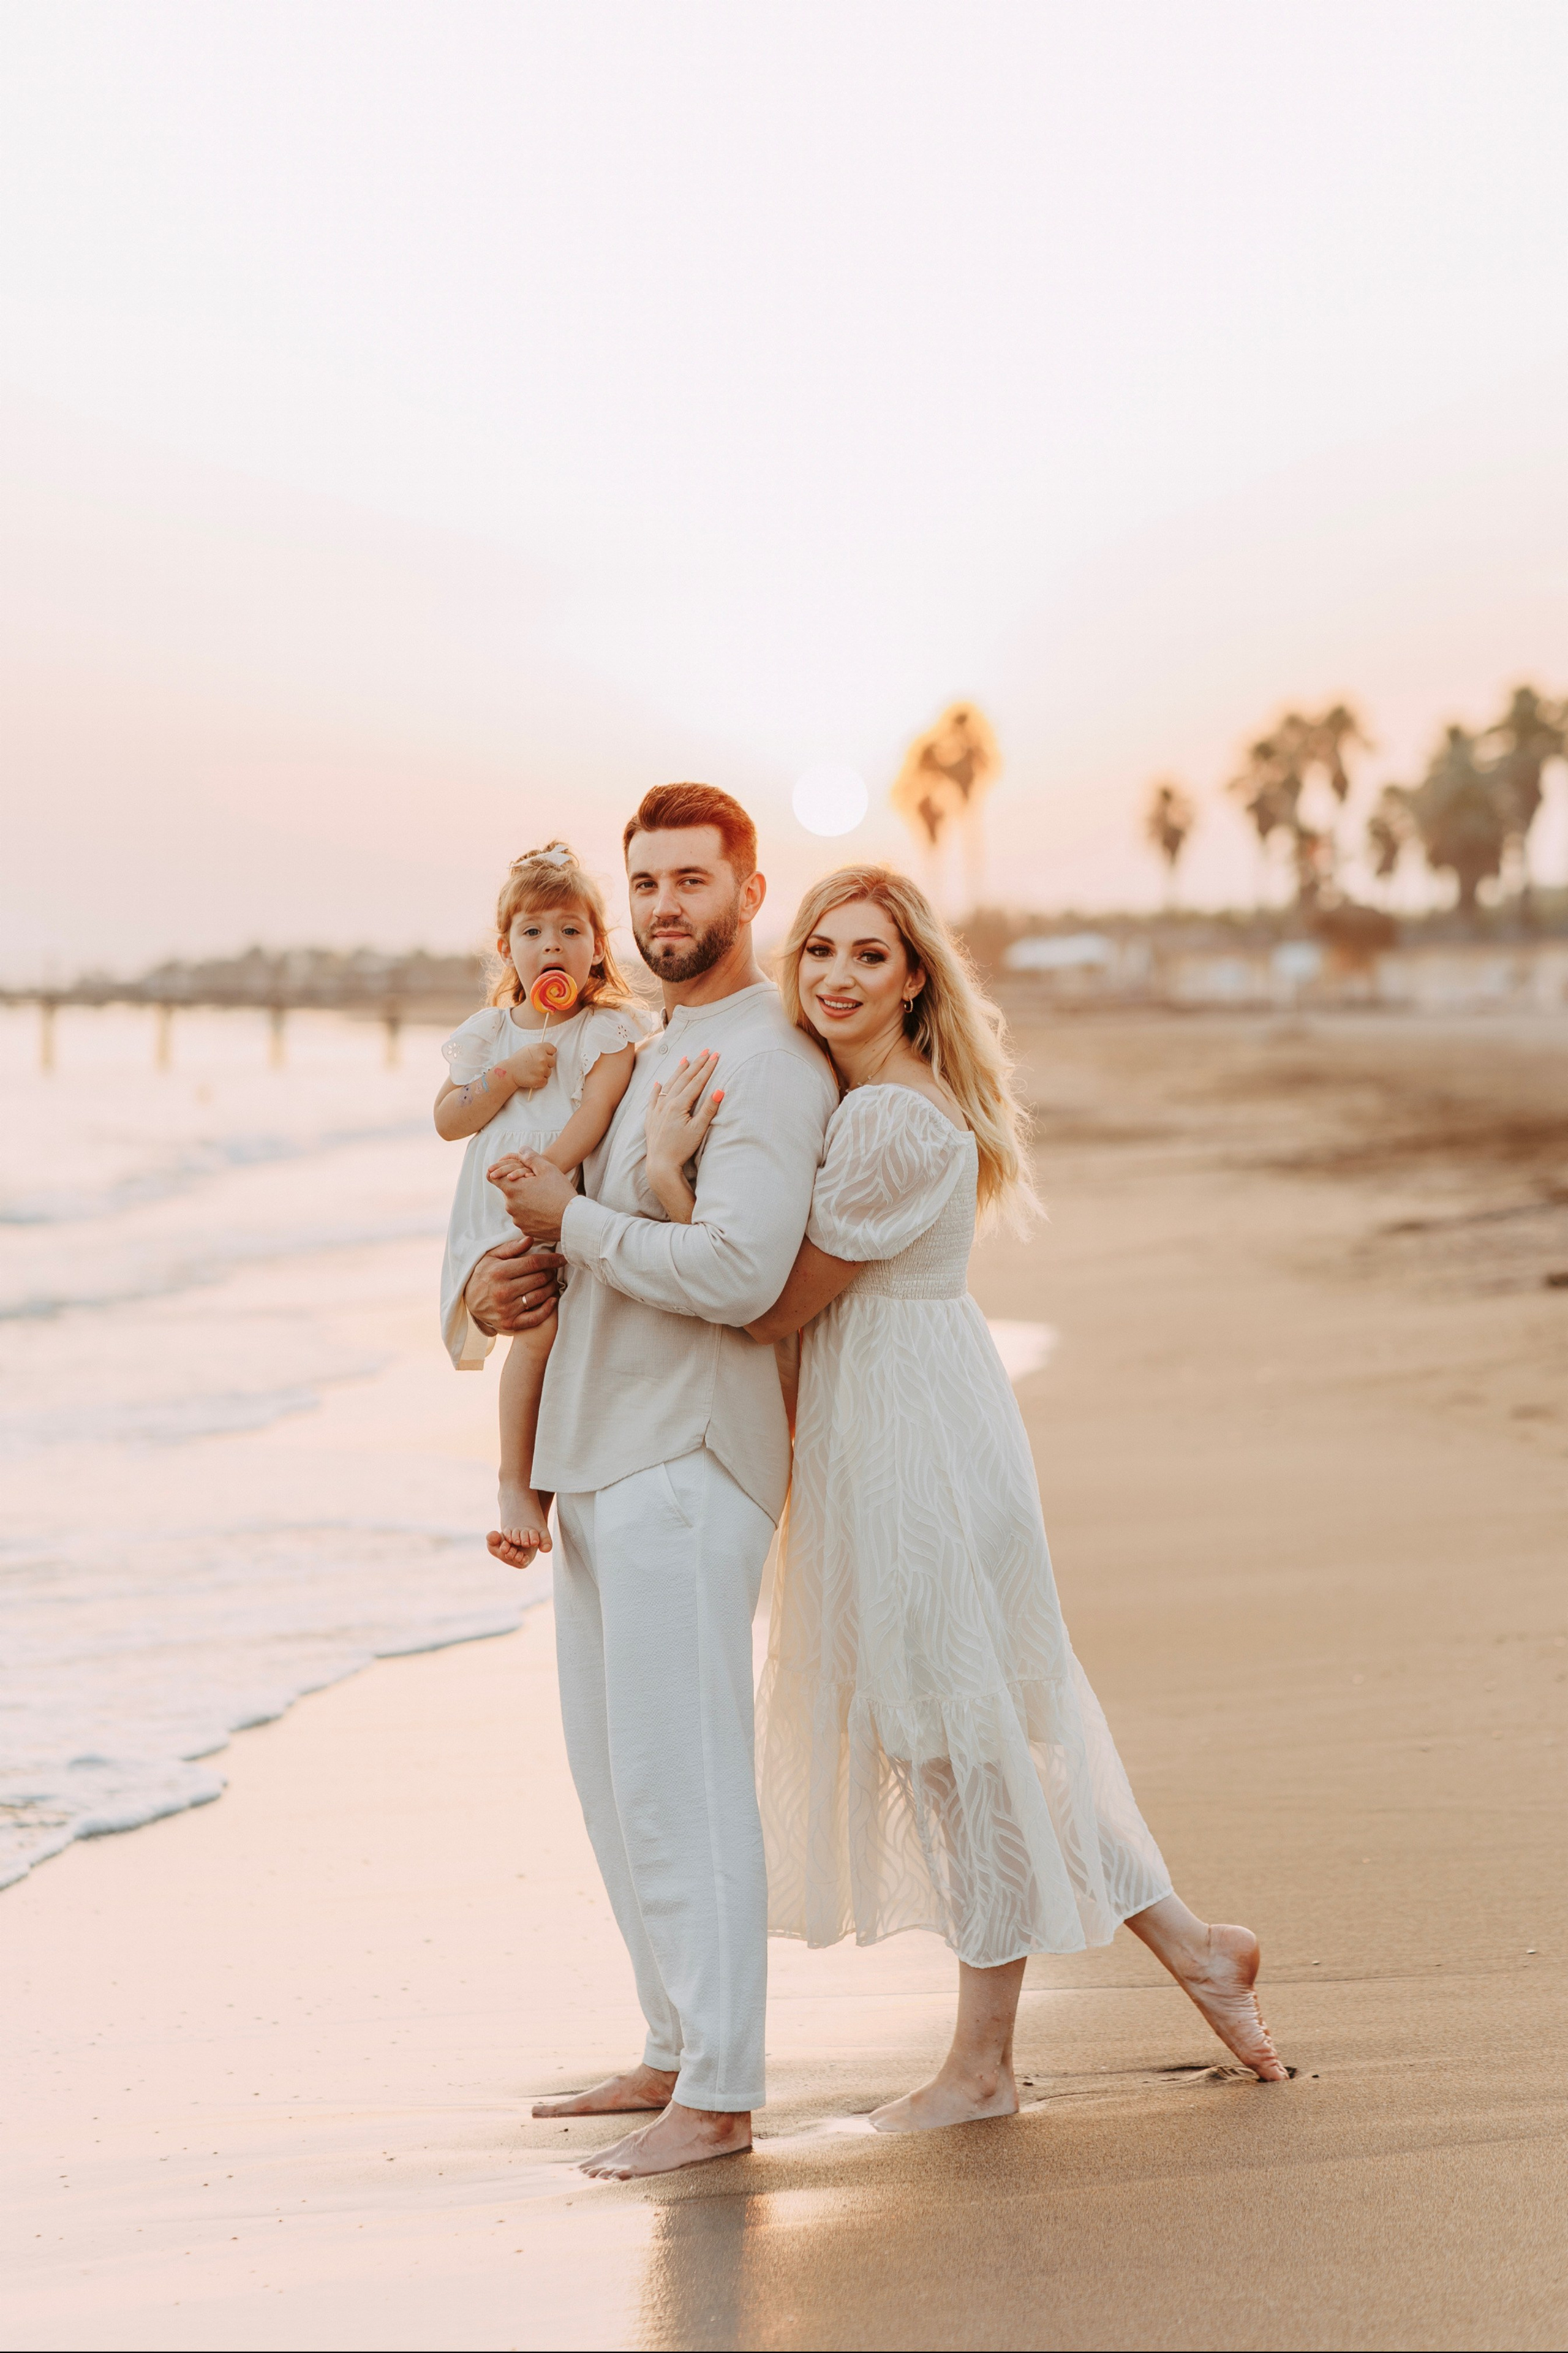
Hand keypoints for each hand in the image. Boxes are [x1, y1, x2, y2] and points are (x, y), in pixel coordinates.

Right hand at [464, 1234, 565, 1335]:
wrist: (468, 1301)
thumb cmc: (483, 1275)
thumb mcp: (491, 1257)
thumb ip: (511, 1248)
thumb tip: (530, 1238)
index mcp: (499, 1272)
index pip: (532, 1263)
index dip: (550, 1260)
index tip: (561, 1258)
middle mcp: (503, 1291)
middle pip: (539, 1279)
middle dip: (551, 1273)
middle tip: (554, 1270)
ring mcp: (506, 1309)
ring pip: (540, 1296)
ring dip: (552, 1288)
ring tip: (553, 1282)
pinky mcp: (509, 1323)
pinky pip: (535, 1318)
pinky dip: (548, 1309)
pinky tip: (553, 1299)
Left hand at [486, 1150, 577, 1244]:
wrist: (573, 1221)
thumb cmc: (560, 1193)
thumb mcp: (548, 1169)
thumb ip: (531, 1157)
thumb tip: (521, 1149)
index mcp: (512, 1189)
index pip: (492, 1177)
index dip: (498, 1172)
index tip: (508, 1173)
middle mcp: (510, 1206)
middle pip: (507, 1192)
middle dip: (518, 1187)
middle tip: (536, 1186)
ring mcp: (517, 1220)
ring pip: (516, 1206)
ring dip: (525, 1201)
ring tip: (544, 1199)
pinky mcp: (526, 1230)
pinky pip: (524, 1218)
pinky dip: (531, 1214)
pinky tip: (545, 1211)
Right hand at [503, 1040, 556, 1091]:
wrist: (509, 1072)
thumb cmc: (518, 1060)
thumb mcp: (529, 1048)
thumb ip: (541, 1048)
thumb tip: (554, 1051)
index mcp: (539, 1049)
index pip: (552, 1049)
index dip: (548, 1054)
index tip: (542, 1056)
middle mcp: (542, 1059)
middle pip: (552, 1062)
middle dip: (546, 1064)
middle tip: (535, 1066)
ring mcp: (542, 1070)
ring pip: (549, 1072)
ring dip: (542, 1073)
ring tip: (532, 1072)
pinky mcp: (540, 1080)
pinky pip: (545, 1081)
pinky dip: (539, 1081)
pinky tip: (532, 1078)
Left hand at [644, 1051, 723, 1186]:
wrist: (661, 1165)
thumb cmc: (682, 1149)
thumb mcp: (698, 1130)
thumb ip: (709, 1109)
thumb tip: (720, 1090)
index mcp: (679, 1105)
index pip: (696, 1082)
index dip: (707, 1068)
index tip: (715, 1055)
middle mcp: (666, 1103)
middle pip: (683, 1079)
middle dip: (696, 1064)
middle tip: (705, 1051)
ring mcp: (657, 1110)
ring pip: (668, 1085)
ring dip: (678, 1072)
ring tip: (685, 1059)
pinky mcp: (651, 1118)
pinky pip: (653, 1099)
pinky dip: (657, 1089)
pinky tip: (658, 1083)